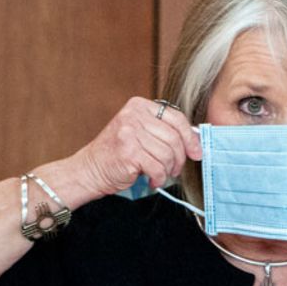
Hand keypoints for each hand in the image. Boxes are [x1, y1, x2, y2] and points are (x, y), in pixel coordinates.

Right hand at [73, 97, 201, 197]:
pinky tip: (152, 180)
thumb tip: (195, 140)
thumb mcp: (139, 132)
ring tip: (159, 174)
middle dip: (179, 158)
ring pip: (167, 154)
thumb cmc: (118, 153)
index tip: (196, 152)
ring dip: (168, 170)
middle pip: (174, 138)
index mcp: (139, 105)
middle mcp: (133, 115)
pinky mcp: (129, 152)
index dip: (190, 137)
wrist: (91, 169)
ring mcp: (130, 133)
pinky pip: (158, 168)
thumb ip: (162, 130)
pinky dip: (158, 178)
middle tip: (175, 169)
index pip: (176, 118)